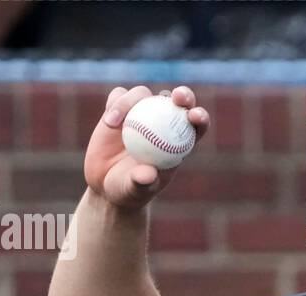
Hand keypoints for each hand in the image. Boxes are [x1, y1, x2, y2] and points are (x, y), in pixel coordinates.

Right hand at [83, 85, 209, 210]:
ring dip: (129, 102)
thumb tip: (148, 174)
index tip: (194, 117)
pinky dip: (114, 104)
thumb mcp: (135, 190)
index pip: (196, 126)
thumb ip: (142, 183)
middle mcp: (162, 122)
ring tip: (113, 123)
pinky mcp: (119, 109)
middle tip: (177, 97)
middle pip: (178, 102)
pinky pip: (118, 96)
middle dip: (184, 95)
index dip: (200, 117)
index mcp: (178, 142)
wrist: (105, 184)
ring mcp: (140, 112)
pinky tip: (109, 121)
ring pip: (143, 94)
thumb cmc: (128, 191)